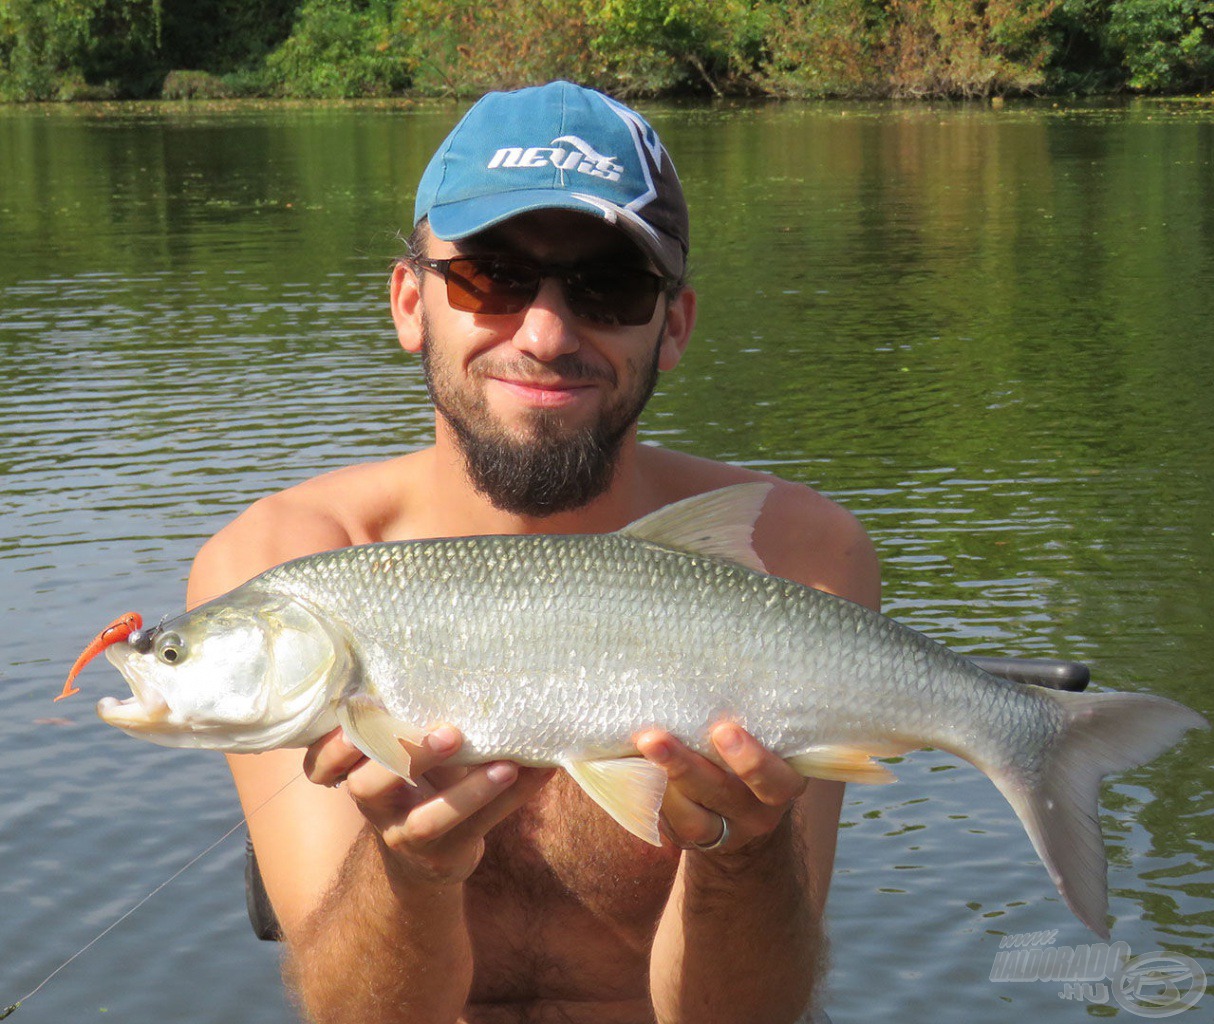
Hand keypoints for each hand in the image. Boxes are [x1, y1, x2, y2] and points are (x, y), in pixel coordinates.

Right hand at [303, 725, 553, 884]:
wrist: (430, 854)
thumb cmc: (417, 779)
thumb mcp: (404, 750)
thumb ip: (408, 717)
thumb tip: (453, 656)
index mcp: (356, 771)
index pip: (321, 764)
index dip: (332, 746)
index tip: (362, 710)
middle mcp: (374, 805)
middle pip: (369, 787)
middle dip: (405, 756)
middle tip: (450, 732)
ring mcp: (406, 835)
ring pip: (428, 820)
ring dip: (469, 791)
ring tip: (506, 765)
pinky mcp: (445, 854)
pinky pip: (479, 828)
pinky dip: (513, 798)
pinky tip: (540, 771)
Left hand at [635, 724, 805, 855]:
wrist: (742, 817)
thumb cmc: (751, 760)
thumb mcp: (766, 745)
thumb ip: (749, 724)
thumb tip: (702, 677)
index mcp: (782, 785)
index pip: (777, 781)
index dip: (753, 761)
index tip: (724, 730)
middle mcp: (756, 814)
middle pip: (722, 794)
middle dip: (685, 766)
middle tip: (654, 739)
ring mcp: (723, 833)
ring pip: (691, 818)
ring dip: (660, 782)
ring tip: (637, 751)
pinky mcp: (690, 840)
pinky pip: (668, 823)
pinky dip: (648, 793)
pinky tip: (630, 764)